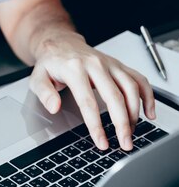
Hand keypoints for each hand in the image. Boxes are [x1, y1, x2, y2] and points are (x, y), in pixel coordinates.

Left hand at [29, 31, 155, 150]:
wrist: (60, 44)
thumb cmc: (50, 63)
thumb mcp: (37, 78)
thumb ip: (44, 93)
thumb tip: (54, 107)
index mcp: (74, 69)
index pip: (88, 102)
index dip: (96, 125)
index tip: (101, 142)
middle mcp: (95, 65)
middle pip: (115, 97)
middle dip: (122, 123)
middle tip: (125, 143)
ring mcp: (110, 64)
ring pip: (131, 88)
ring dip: (135, 113)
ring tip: (131, 132)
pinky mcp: (119, 65)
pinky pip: (139, 79)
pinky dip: (148, 96)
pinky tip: (149, 113)